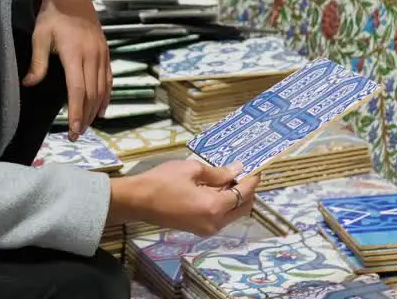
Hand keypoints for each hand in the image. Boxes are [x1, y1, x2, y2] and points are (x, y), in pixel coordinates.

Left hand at [23, 0, 110, 139]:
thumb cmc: (52, 17)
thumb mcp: (39, 36)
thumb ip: (38, 62)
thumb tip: (29, 84)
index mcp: (75, 53)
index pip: (78, 89)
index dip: (76, 112)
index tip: (73, 130)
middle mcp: (92, 56)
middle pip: (91, 93)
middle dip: (85, 117)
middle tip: (77, 135)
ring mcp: (101, 54)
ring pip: (101, 89)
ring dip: (95, 110)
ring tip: (86, 126)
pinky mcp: (105, 53)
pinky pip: (108, 79)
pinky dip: (106, 96)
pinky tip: (101, 109)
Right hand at [108, 160, 259, 235]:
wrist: (138, 201)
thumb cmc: (163, 181)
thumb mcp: (192, 170)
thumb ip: (218, 172)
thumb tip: (237, 170)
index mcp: (214, 207)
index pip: (243, 194)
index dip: (252, 180)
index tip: (257, 168)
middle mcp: (215, 223)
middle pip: (243, 208)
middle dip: (248, 191)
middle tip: (245, 173)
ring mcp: (207, 229)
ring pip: (233, 214)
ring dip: (236, 198)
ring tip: (231, 177)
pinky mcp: (199, 229)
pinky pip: (220, 217)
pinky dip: (225, 204)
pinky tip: (218, 189)